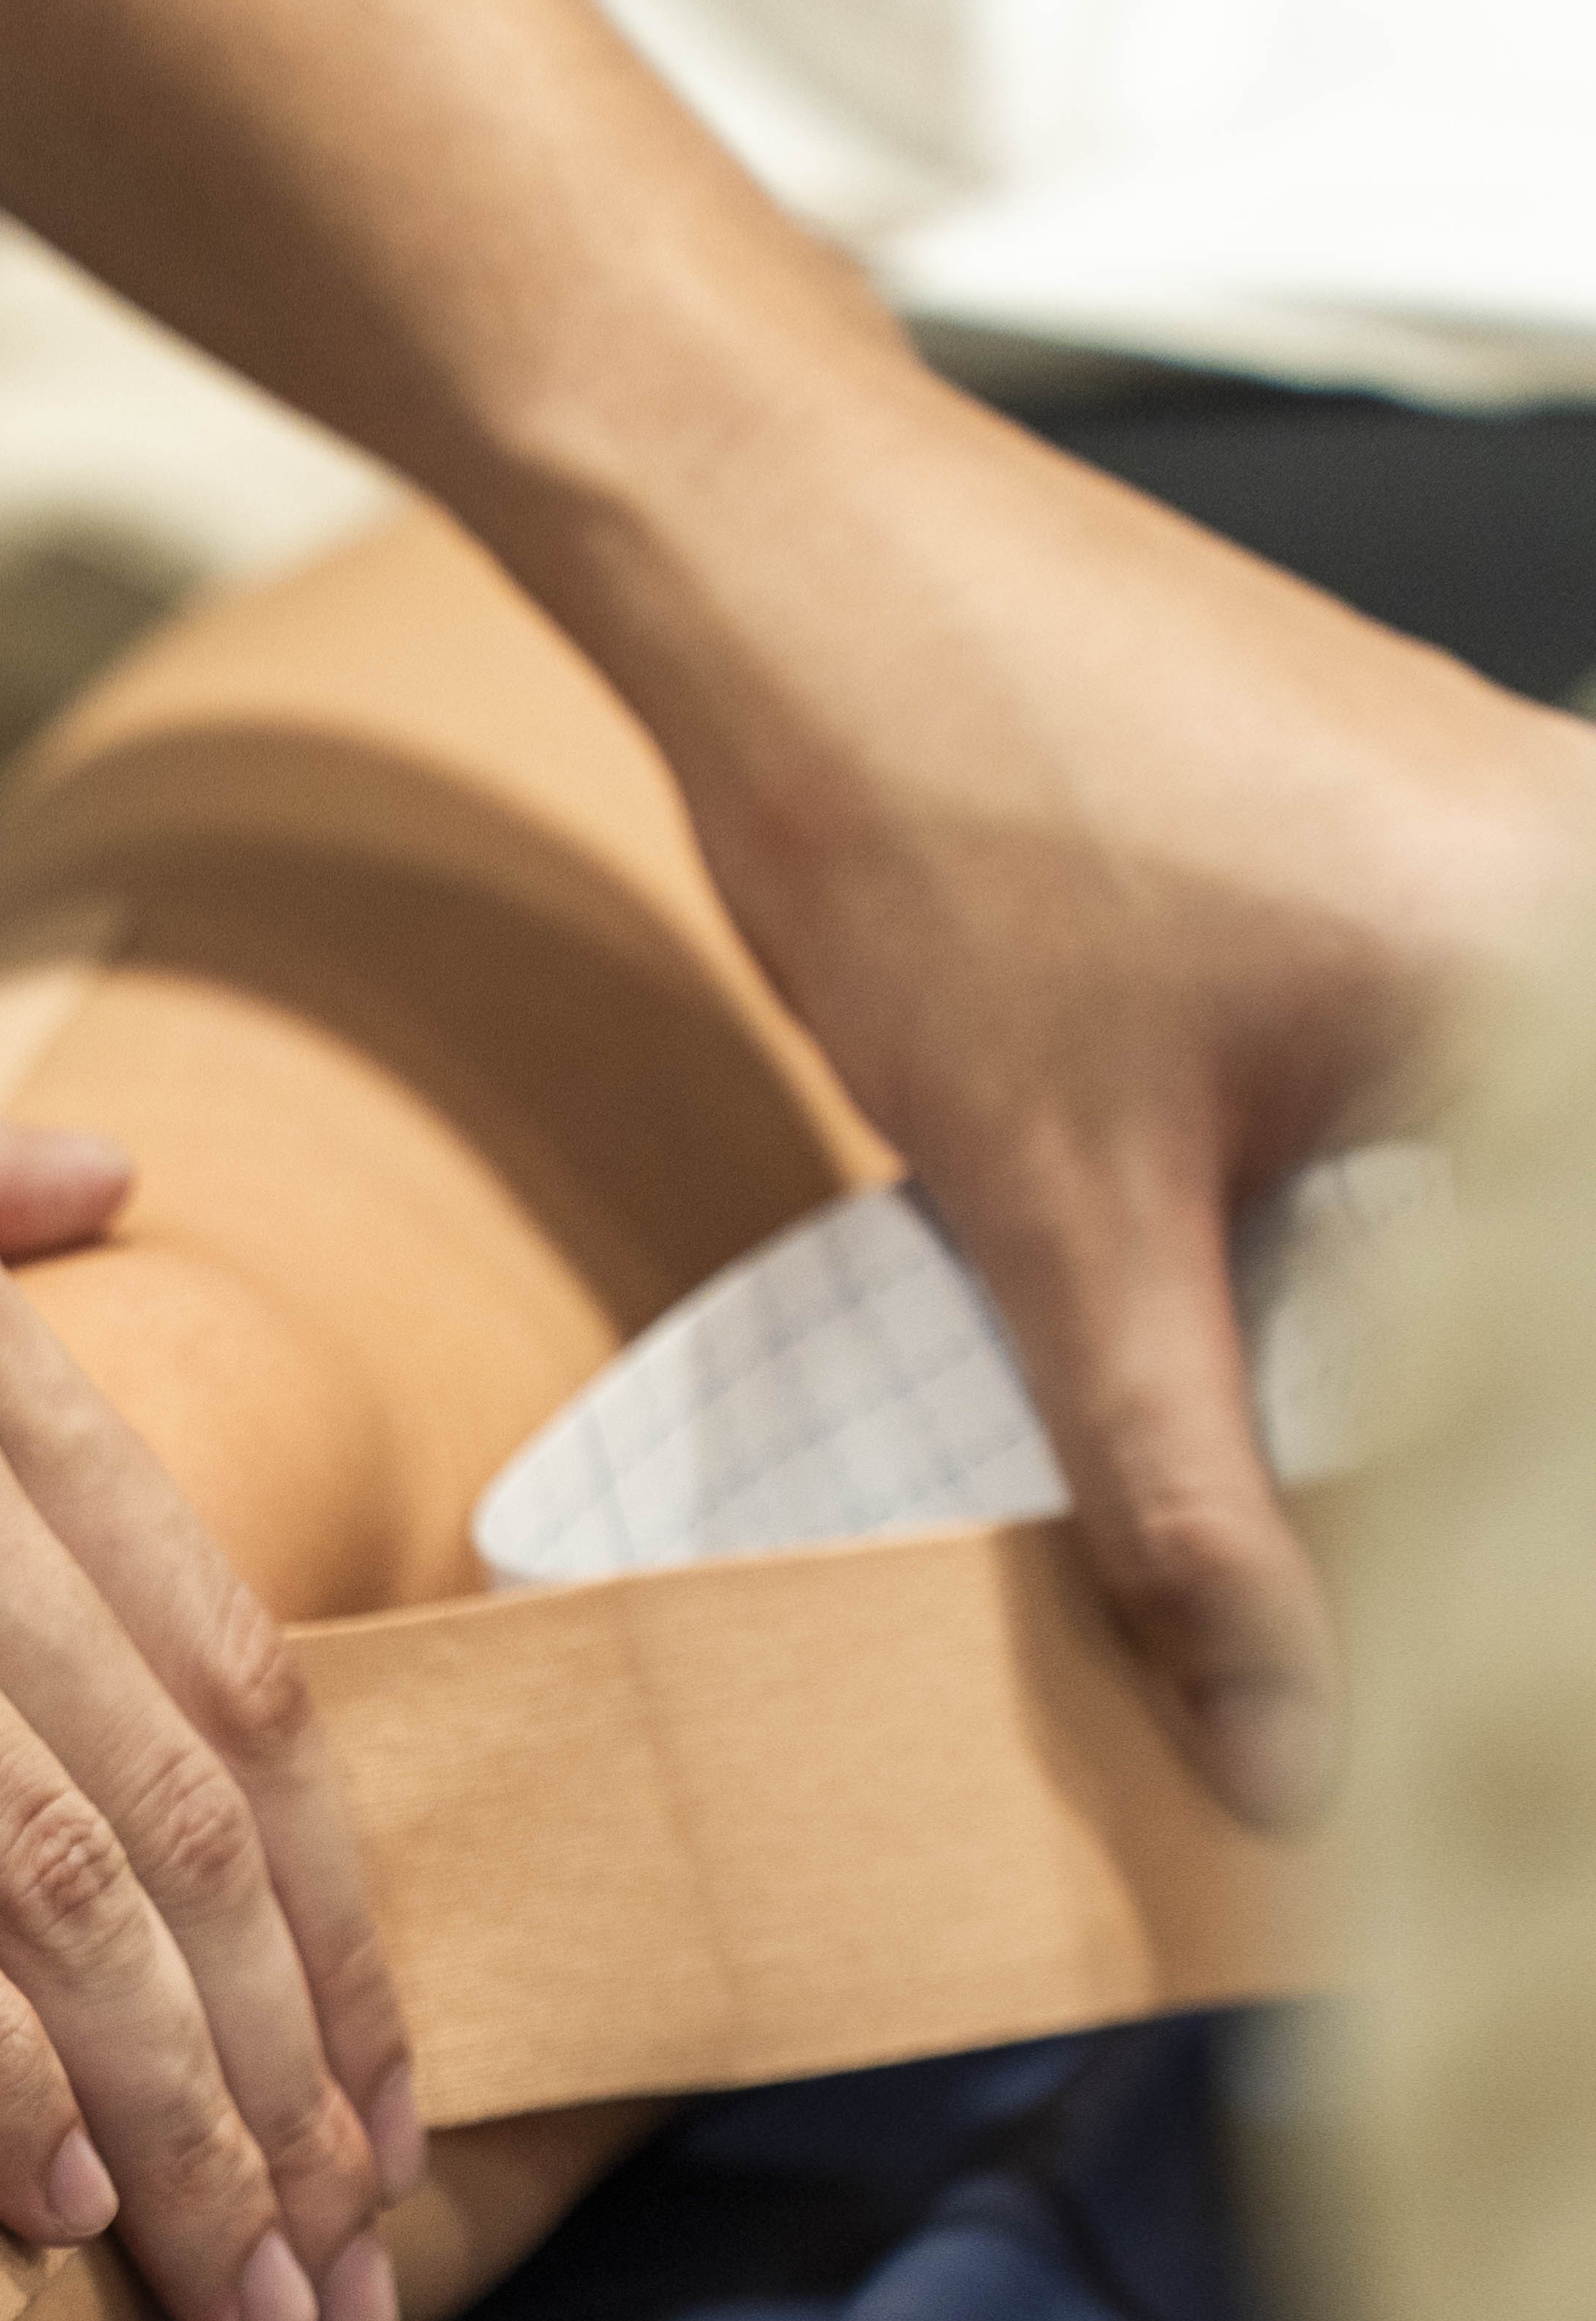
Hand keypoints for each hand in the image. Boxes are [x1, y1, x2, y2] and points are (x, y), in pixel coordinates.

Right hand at [0, 653, 413, 2320]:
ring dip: (176, 2107)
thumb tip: (108, 1182)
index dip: (324, 1893)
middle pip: (172, 1793)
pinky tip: (41, 2187)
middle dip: (295, 2058)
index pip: (218, 1648)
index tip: (369, 2068)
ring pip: (37, 1861)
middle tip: (354, 2267)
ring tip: (252, 2300)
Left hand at [595, 368, 1595, 1826]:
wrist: (802, 571)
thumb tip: (1280, 1748)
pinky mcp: (1411, 855)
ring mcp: (1516, 858)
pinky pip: (1471, 1092)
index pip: (1571, 1347)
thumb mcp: (1064, 1216)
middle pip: (1557, 1277)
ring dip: (1456, 1357)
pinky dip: (1404, 1235)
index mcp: (1570, 978)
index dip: (1529, 1533)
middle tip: (1419, 1655)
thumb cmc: (936, 828)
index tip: (1497, 1687)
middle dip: (1493, 1462)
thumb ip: (1184, 1497)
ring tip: (1350, 1534)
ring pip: (1523, 1184)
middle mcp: (1584, 895)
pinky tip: (1318, 1348)